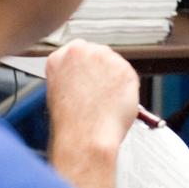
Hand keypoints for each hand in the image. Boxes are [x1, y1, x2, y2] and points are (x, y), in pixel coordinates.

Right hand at [45, 40, 138, 187]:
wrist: (84, 137)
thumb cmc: (71, 123)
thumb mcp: (59, 92)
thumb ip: (72, 76)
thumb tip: (87, 75)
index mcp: (60, 57)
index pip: (78, 50)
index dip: (86, 67)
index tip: (89, 78)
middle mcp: (82, 52)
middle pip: (99, 53)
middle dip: (102, 71)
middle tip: (100, 93)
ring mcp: (105, 58)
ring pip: (115, 65)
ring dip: (115, 80)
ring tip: (104, 103)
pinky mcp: (125, 69)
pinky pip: (129, 78)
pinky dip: (127, 90)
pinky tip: (115, 104)